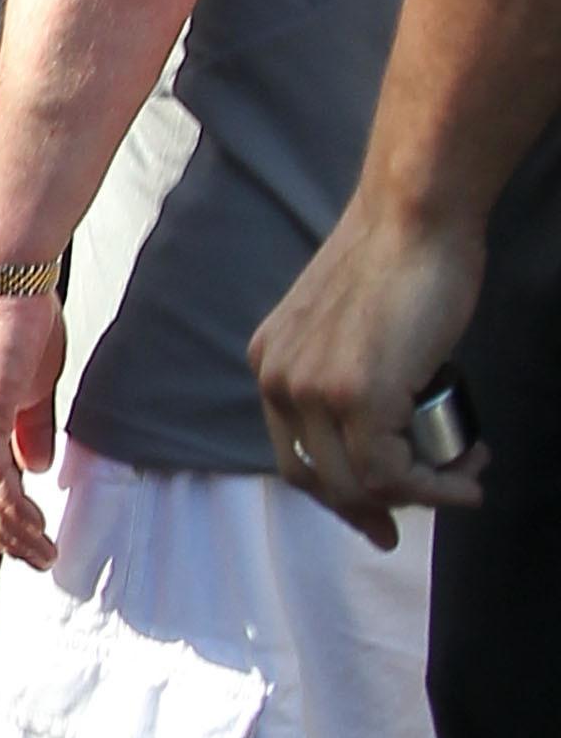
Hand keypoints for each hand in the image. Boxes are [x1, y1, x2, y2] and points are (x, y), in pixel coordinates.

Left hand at [0, 290, 65, 568]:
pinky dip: (10, 502)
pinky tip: (32, 521)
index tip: (30, 541)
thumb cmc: (19, 322)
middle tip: (39, 559)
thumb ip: (31, 428)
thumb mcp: (32, 387)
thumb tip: (36, 468)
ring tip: (42, 551)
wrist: (7, 278)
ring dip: (11, 528)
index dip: (0, 518)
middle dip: (6, 535)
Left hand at [249, 200, 488, 549]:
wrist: (414, 218)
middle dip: (371, 511)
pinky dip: (434, 488)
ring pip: (358, 487)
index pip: (294, 455)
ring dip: (418, 497)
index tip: (378, 515)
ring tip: (463, 476)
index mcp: (271, 361)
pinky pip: (391, 476)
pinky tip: (466, 477)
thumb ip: (343, 372)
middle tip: (415, 519)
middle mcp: (279, 378)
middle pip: (319, 480)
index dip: (338, 495)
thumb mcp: (347, 326)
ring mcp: (314, 389)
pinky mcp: (357, 395)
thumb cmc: (399, 263)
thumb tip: (377, 435)